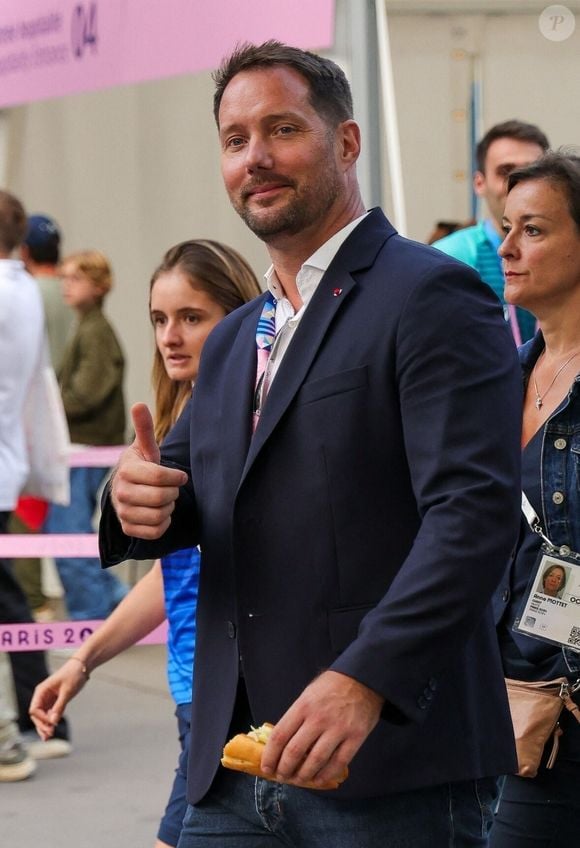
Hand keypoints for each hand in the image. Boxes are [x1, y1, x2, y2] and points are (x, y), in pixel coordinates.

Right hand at [29, 660, 87, 739]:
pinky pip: (49, 714)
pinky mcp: (55, 701)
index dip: (41, 719)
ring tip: (48, 737)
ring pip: (42, 716)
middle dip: (41, 725)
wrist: (82, 666)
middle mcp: (42, 695)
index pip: (35, 709)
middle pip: (36, 715)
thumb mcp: (67, 691)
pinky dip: (50, 722)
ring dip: (45, 726)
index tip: (52, 723)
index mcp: (42, 691)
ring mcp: (48, 699)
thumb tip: (53, 722)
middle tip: (49, 735)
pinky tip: (51, 730)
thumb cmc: (73, 675)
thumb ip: (59, 706)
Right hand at [111, 403, 187, 538]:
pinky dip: (164, 523)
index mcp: (126, 470)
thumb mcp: (145, 447)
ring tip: (165, 499)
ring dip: (169, 508)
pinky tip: (160, 513)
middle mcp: (120, 492)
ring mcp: (123, 512)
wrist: (128, 490)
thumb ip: (144, 428)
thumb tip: (138, 404)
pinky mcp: (128, 529)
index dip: (175, 477)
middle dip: (173, 493)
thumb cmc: (142, 465)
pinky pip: (156, 531)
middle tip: (172, 488)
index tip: (181, 476)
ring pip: (159, 515)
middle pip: (161, 498)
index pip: (158, 477)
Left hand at [260, 670, 383, 788]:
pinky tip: (318, 779)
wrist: (364, 678)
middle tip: (282, 776)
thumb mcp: (309, 693)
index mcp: (303, 706)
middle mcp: (318, 718)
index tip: (266, 767)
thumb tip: (282, 742)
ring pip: (315, 760)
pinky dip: (326, 775)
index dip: (270, 756)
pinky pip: (338, 762)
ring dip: (304, 776)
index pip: (280, 736)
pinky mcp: (355, 737)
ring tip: (298, 780)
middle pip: (294, 752)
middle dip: (284, 769)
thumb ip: (297, 716)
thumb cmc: (332, 686)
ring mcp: (338, 729)